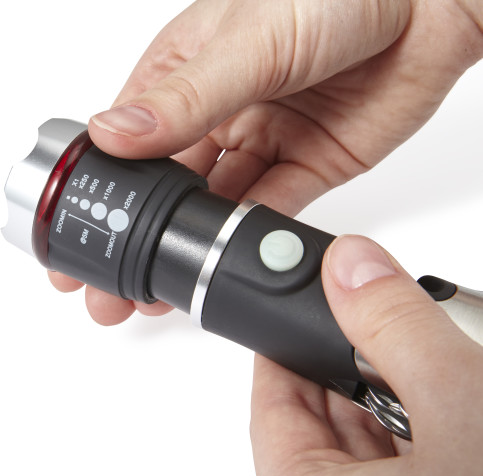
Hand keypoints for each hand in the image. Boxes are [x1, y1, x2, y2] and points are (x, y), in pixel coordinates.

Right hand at [49, 0, 482, 324]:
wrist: (425, 10)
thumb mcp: (248, 41)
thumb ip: (186, 98)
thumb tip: (116, 135)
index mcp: (186, 72)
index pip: (130, 139)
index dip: (104, 187)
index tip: (82, 229)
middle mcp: (217, 111)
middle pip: (167, 185)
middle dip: (140, 233)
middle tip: (112, 278)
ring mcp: (259, 143)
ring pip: (212, 206)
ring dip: (189, 246)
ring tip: (159, 286)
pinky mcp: (302, 169)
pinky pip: (265, 211)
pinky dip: (244, 239)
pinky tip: (220, 263)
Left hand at [251, 234, 482, 475]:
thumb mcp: (462, 407)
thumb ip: (396, 326)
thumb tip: (351, 265)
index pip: (273, 412)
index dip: (284, 352)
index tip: (299, 314)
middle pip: (325, 421)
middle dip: (350, 365)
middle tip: (369, 324)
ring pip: (373, 439)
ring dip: (396, 393)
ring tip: (423, 366)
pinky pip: (413, 459)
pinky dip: (427, 422)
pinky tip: (453, 401)